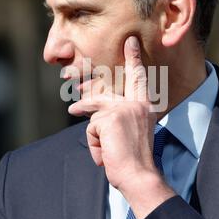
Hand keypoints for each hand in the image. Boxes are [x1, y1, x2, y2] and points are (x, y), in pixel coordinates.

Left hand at [68, 36, 174, 218]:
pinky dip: (93, 144)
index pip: (138, 79)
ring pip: (94, 107)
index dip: (133, 59)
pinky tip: (103, 155)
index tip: (130, 42)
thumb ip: (119, 117)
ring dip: (82, 110)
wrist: (139, 175)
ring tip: (73, 110)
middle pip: (109, 87)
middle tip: (81, 68)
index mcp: (144, 107)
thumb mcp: (131, 132)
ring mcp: (123, 110)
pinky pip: (90, 127)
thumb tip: (92, 105)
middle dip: (94, 78)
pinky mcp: (108, 119)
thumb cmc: (135, 159)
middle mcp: (136, 104)